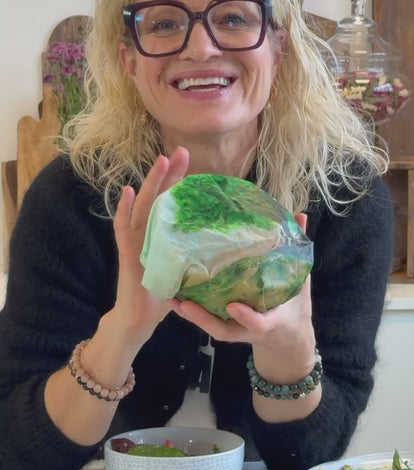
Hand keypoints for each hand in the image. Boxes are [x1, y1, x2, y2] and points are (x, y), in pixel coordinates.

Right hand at [111, 146, 189, 349]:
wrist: (140, 319)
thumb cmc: (165, 295)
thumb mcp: (189, 271)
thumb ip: (201, 255)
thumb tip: (233, 244)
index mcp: (162, 233)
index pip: (171, 201)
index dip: (179, 180)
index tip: (190, 159)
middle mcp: (148, 232)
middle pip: (158, 196)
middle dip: (169, 173)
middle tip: (179, 150)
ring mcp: (136, 241)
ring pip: (144, 206)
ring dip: (151, 183)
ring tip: (161, 161)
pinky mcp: (128, 253)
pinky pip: (124, 228)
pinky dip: (124, 210)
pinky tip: (128, 192)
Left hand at [171, 214, 316, 382]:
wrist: (288, 335)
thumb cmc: (292, 305)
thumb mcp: (300, 279)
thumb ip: (297, 249)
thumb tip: (301, 215)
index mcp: (271, 320)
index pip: (259, 322)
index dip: (246, 316)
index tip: (233, 306)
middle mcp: (249, 327)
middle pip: (224, 328)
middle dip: (204, 318)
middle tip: (185, 304)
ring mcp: (236, 328)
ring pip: (210, 326)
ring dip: (190, 315)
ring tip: (170, 298)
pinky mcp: (226, 326)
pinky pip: (206, 320)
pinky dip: (190, 311)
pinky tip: (172, 296)